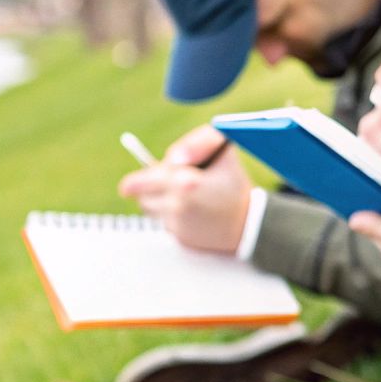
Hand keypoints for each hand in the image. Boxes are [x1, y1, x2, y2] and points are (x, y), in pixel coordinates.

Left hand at [116, 124, 250, 253]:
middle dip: (147, 190)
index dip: (135, 181)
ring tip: (185, 197)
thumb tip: (173, 158)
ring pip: (153, 211)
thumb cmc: (234, 184)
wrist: (250, 222)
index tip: (130, 184)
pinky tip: (194, 213)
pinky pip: (166, 224)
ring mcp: (178, 226)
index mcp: (185, 183)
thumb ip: (198, 142)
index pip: (139, 183)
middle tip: (163, 185)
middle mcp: (178, 206)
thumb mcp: (224, 150)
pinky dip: (174, 217)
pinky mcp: (181, 239)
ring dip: (161, 202)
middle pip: (142, 197)